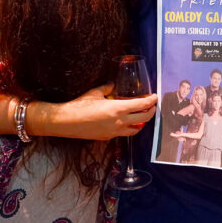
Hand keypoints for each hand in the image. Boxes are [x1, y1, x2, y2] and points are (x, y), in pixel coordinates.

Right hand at [30, 85, 157, 140]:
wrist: (66, 122)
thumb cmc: (80, 105)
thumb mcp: (96, 92)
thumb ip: (108, 88)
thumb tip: (113, 85)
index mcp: (118, 109)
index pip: (142, 105)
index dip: (151, 101)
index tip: (155, 97)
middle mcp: (119, 122)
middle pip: (144, 119)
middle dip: (150, 112)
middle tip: (152, 106)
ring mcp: (114, 132)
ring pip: (135, 130)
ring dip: (141, 123)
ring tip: (141, 116)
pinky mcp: (107, 137)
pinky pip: (123, 133)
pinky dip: (129, 128)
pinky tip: (125, 122)